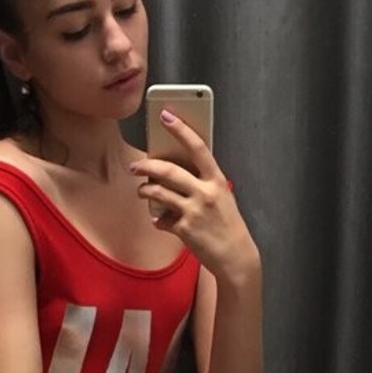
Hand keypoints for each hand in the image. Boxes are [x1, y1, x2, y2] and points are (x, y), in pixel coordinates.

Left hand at [130, 111, 258, 279]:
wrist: (235, 256)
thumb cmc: (226, 224)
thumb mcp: (221, 197)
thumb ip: (202, 183)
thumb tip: (173, 172)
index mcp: (217, 180)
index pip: (198, 147)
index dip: (181, 129)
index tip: (166, 115)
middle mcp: (205, 193)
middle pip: (169, 170)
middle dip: (147, 165)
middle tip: (136, 165)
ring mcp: (194, 211)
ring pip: (159, 193)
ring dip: (145, 190)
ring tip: (142, 191)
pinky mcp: (184, 229)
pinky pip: (161, 220)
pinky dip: (158, 220)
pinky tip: (159, 221)